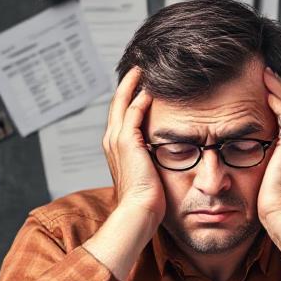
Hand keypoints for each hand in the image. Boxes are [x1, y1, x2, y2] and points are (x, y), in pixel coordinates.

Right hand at [85, 68, 164, 280]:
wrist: (138, 214)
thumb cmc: (147, 203)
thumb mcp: (149, 176)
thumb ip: (153, 161)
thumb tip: (168, 157)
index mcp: (116, 149)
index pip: (122, 115)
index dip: (129, 98)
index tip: (141, 84)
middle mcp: (112, 141)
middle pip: (118, 102)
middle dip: (128, 83)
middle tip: (140, 66)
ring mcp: (117, 140)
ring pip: (123, 101)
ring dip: (133, 83)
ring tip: (144, 67)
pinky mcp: (127, 141)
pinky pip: (134, 110)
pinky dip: (141, 95)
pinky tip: (151, 85)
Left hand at [258, 67, 280, 230]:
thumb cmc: (272, 201)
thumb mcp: (268, 173)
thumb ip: (265, 157)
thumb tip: (247, 149)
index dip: (279, 97)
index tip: (263, 84)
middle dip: (279, 85)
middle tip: (264, 69)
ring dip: (277, 85)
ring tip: (263, 70)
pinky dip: (276, 94)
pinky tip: (264, 84)